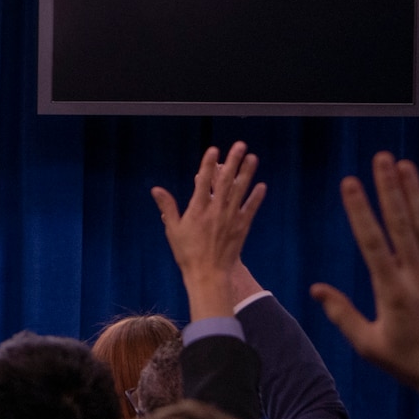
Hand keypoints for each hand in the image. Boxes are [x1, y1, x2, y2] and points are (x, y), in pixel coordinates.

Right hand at [151, 141, 265, 319]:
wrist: (208, 273)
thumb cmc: (187, 253)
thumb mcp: (173, 229)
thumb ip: (167, 207)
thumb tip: (156, 190)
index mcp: (197, 210)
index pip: (203, 182)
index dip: (208, 164)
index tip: (214, 150)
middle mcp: (216, 210)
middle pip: (226, 181)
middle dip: (233, 161)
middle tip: (240, 145)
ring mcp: (231, 218)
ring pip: (241, 191)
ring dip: (247, 173)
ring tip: (253, 158)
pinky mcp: (242, 227)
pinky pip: (250, 208)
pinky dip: (256, 197)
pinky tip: (261, 185)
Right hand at [312, 153, 418, 418]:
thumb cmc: (412, 363)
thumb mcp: (370, 344)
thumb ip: (343, 314)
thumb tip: (316, 290)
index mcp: (392, 290)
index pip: (372, 240)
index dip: (360, 209)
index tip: (349, 183)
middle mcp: (418, 275)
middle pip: (401, 222)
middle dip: (389, 188)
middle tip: (381, 159)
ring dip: (415, 191)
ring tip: (405, 164)